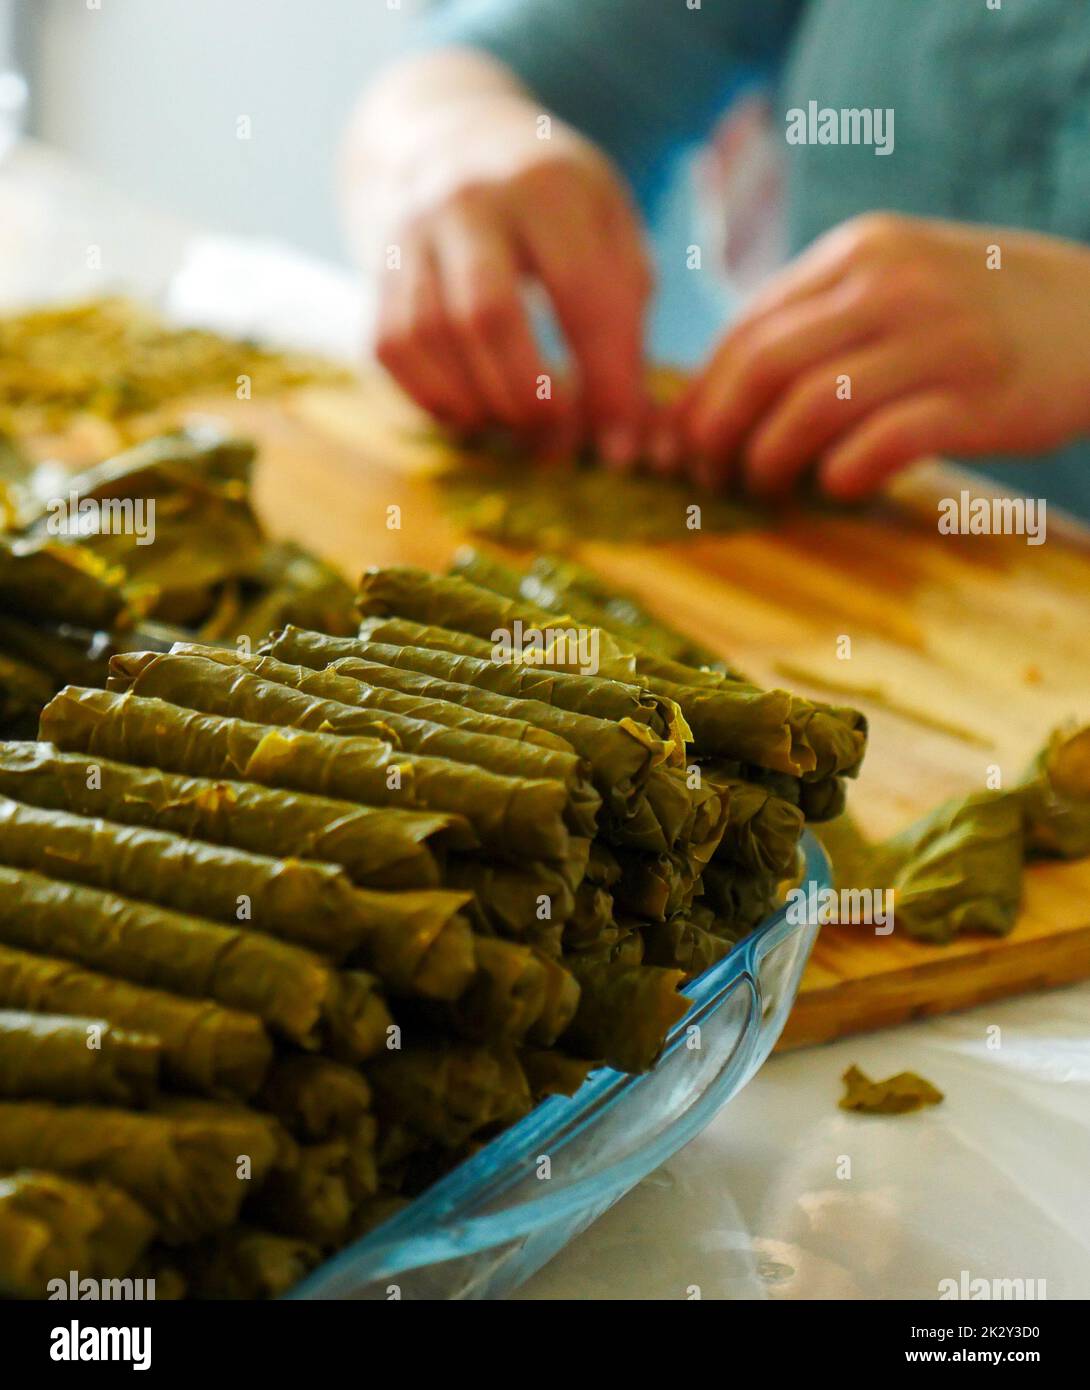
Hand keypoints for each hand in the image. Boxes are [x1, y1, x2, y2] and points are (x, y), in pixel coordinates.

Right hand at [346, 53, 652, 463]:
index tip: (620, 445)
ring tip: (519, 430)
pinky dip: (433, 397)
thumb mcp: (610, 227)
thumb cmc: (554, 201)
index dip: (604, 381)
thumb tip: (629, 435)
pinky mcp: (379, 265)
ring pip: (429, 336)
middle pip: (488, 317)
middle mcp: (469, 199)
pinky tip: (473, 413)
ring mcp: (412, 229)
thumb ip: (626, 317)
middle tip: (559, 445)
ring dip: (479, 405)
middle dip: (529, 400)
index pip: (581, 295)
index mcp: (548, 184)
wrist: (453, 133)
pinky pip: (392, 346)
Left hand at [671, 213, 1089, 497]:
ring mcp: (937, 339)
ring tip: (765, 486)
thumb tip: (718, 391)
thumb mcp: (897, 278)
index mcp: (859, 251)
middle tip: (707, 475)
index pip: (747, 327)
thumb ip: (818, 316)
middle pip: (763, 365)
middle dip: (717, 431)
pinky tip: (835, 487)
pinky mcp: (975, 398)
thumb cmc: (978, 311)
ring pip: (812, 407)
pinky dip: (841, 474)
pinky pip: (880, 444)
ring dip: (770, 460)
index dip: (700, 394)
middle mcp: (891, 284)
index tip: (679, 442)